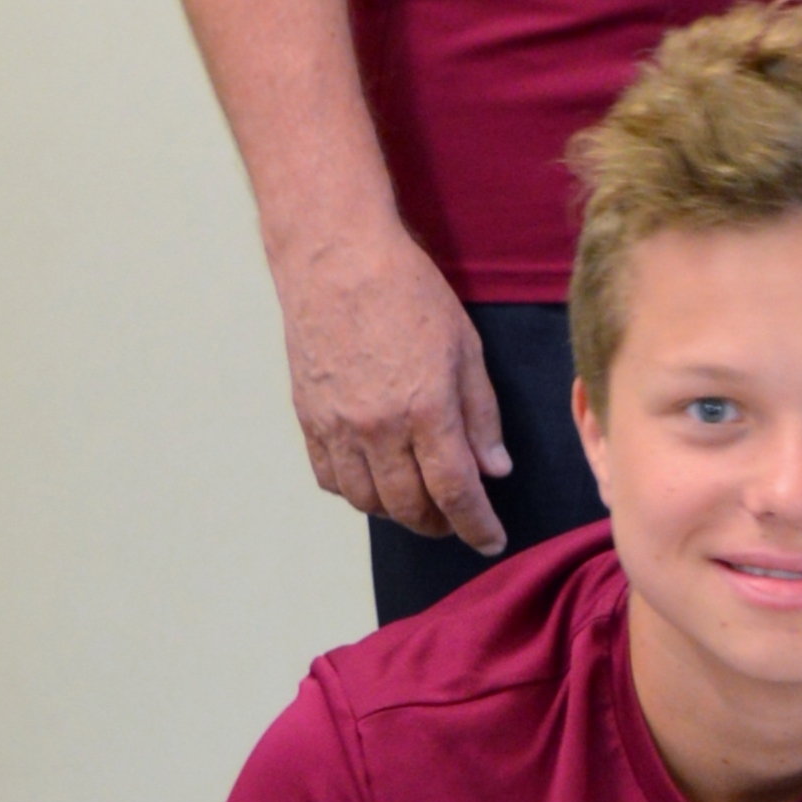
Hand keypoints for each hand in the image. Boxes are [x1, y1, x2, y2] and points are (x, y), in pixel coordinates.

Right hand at [276, 215, 507, 550]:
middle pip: (409, 506)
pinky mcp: (307, 417)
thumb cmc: (410, 293)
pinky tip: (376, 482)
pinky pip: (330, 478)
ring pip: (367, 501)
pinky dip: (357, 492)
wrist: (336, 259)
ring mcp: (336, 426)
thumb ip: (481, 415)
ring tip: (420, 505)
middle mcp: (376, 428)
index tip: (491, 542)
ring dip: (398, 513)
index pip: (455, 492)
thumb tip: (494, 470)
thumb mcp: (467, 348)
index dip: (476, 526)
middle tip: (458, 522)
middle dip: (440, 525)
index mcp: (425, 410)